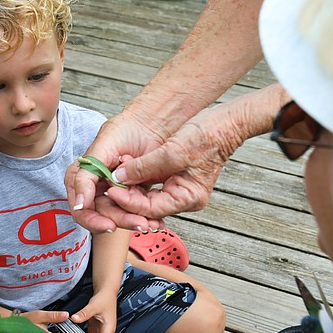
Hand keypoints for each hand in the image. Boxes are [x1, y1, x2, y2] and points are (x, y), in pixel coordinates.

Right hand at [66, 110, 166, 232]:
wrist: (152, 123)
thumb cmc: (125, 129)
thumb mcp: (102, 149)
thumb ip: (86, 176)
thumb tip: (80, 205)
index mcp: (84, 177)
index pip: (82, 207)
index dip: (93, 219)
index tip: (109, 225)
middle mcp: (98, 187)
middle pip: (103, 214)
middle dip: (121, 220)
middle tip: (138, 223)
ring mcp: (117, 192)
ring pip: (121, 215)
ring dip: (135, 221)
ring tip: (151, 224)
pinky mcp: (135, 194)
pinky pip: (137, 211)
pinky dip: (146, 216)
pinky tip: (156, 220)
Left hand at [71, 104, 245, 230]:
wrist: (226, 124)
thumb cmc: (206, 137)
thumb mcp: (172, 151)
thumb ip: (144, 166)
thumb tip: (118, 177)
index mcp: (188, 198)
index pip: (150, 208)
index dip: (128, 200)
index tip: (111, 189)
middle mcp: (183, 199)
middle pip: (146, 207)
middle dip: (125, 197)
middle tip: (105, 186)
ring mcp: (178, 190)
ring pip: (145, 197)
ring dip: (128, 187)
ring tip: (112, 177)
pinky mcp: (173, 180)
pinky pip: (150, 186)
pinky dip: (136, 179)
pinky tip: (123, 171)